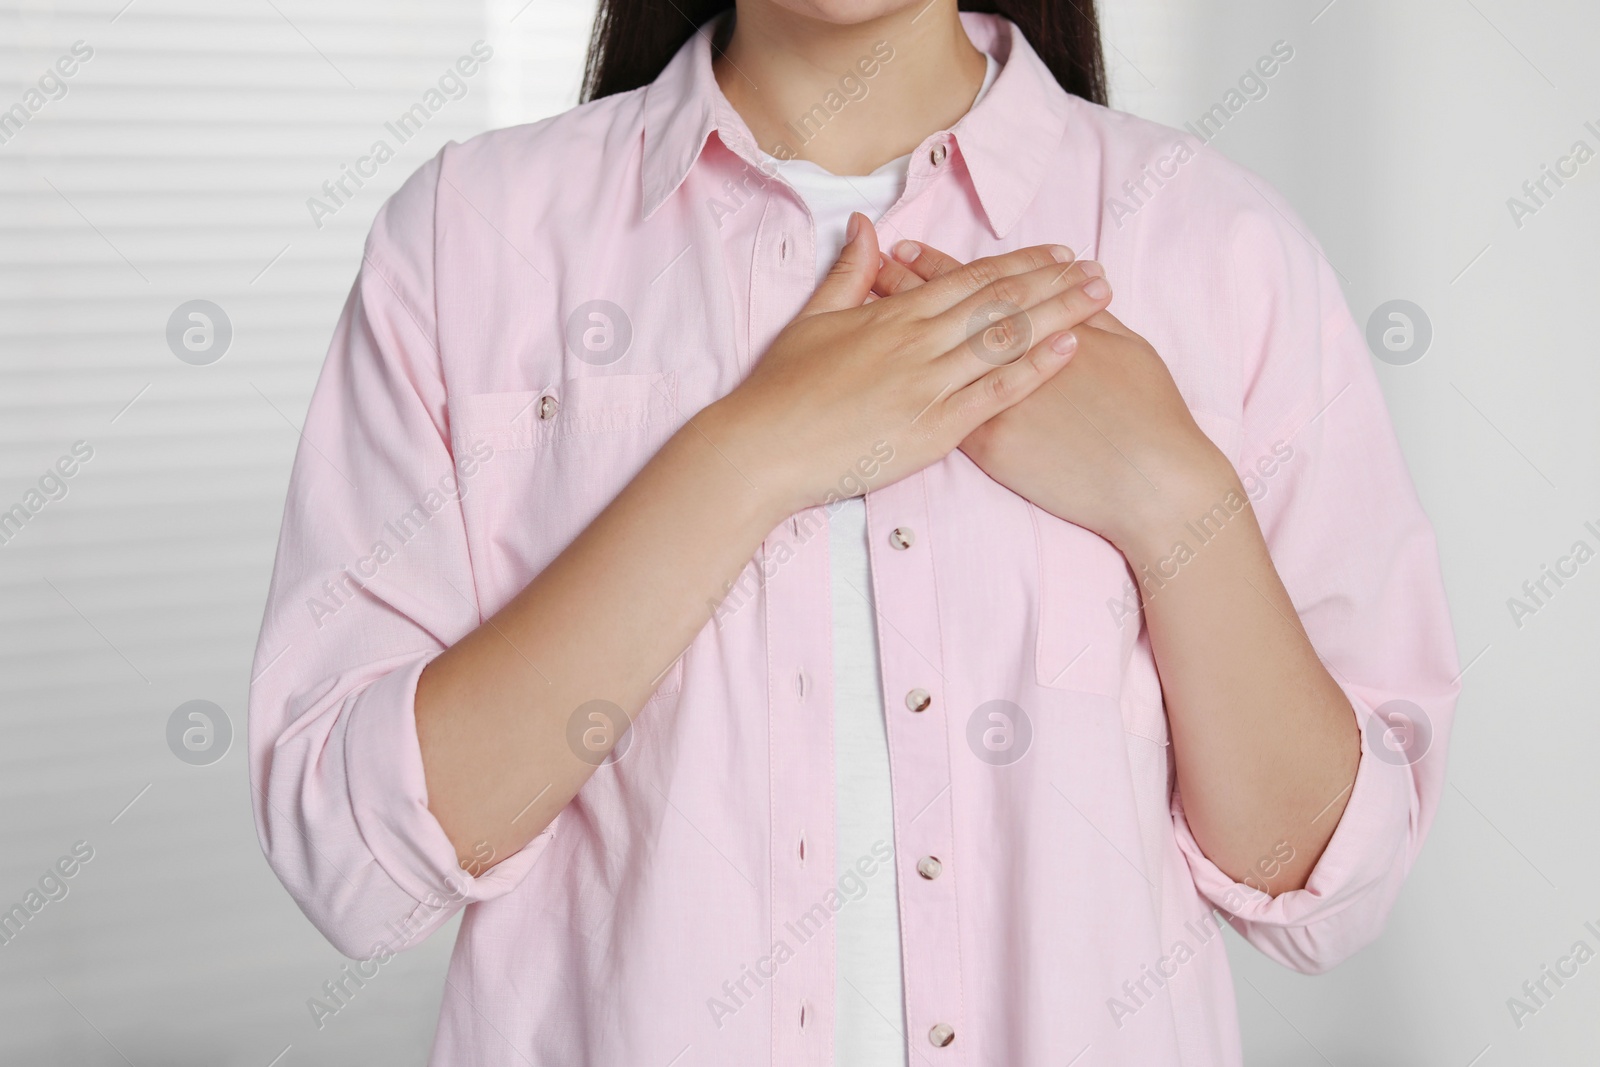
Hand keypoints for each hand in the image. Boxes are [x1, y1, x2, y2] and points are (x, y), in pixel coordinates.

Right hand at [696, 213, 1113, 516]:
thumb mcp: (812, 319)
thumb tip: (865, 226)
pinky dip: (1035, 368)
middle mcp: (918, 341)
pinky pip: (995, 392)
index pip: (969, 280)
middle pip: (1000, 302)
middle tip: (1099, 270)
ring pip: (1007, 339)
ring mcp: (928, 383)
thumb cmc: (780, 388)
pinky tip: (1070, 348)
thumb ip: (848, 273)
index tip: (1058, 255)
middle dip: (1055, 283)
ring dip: (1059, 314)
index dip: (1019, 265)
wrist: (761, 447)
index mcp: (893, 315)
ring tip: (1100, 297)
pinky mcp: (933, 427)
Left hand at [873, 240, 1236, 554]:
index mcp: (1043, 325)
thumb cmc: (1150, 415)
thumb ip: (1094, 317)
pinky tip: (880, 374)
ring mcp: (993, 399)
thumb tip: (1079, 288)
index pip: (982, 286)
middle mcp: (1012, 356)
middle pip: (946, 313)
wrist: (1152, 481)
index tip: (908, 249)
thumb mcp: (1128, 348)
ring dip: (899, 331)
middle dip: (906, 286)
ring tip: (867, 310)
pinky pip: (937, 409)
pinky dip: (907, 387)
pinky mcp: (989, 444)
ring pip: (932, 356)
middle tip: (874, 264)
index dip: (941, 266)